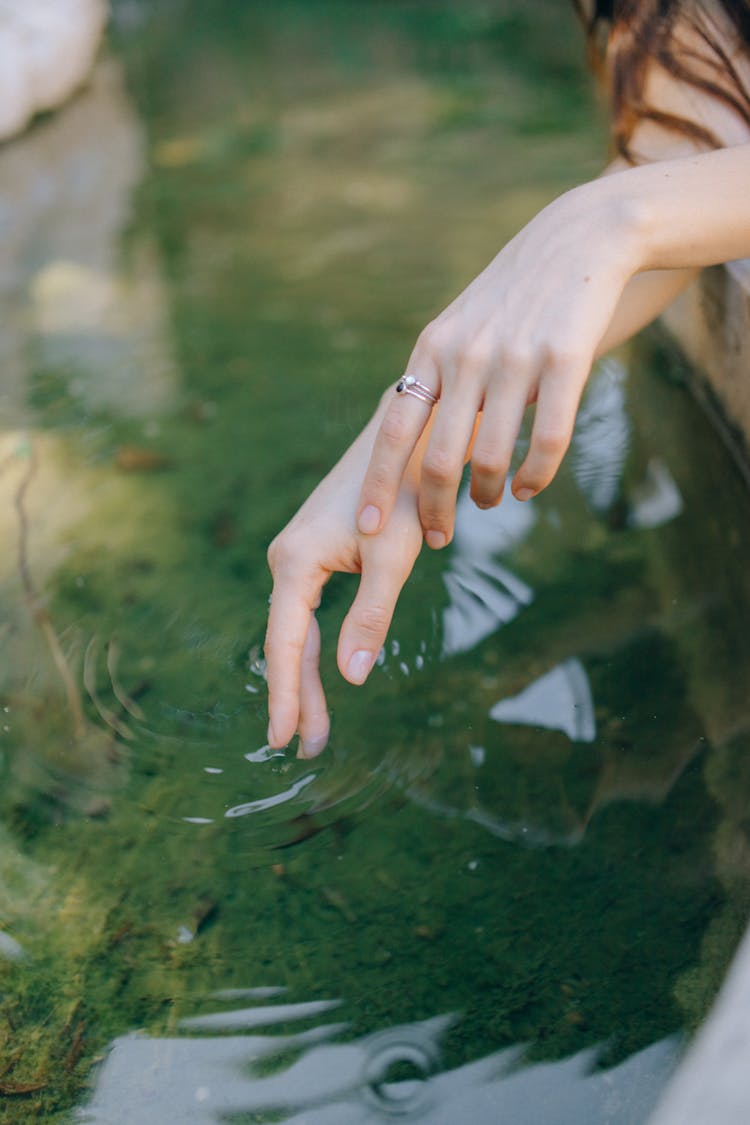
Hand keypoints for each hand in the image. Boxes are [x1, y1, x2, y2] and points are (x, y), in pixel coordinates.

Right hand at [265, 414, 423, 756]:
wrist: (404, 437)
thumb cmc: (404, 496)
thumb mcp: (393, 560)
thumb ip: (370, 619)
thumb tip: (352, 680)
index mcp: (295, 561)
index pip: (285, 643)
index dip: (286, 695)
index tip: (282, 738)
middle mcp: (286, 558)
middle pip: (287, 642)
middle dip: (299, 696)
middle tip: (306, 748)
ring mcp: (297, 556)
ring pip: (296, 630)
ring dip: (307, 678)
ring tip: (315, 729)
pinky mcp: (313, 555)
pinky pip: (306, 613)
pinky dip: (314, 649)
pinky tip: (318, 677)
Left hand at [356, 177, 640, 547]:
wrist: (579, 241)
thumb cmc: (512, 296)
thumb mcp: (459, 327)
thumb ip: (438, 379)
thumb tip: (417, 446)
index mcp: (432, 349)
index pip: (394, 430)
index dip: (380, 484)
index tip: (368, 527)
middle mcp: (467, 355)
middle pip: (437, 458)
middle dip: (433, 509)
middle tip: (437, 537)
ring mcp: (516, 357)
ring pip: (490, 457)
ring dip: (484, 494)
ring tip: (487, 502)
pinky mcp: (565, 359)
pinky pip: (547, 441)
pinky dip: (534, 477)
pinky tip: (527, 487)